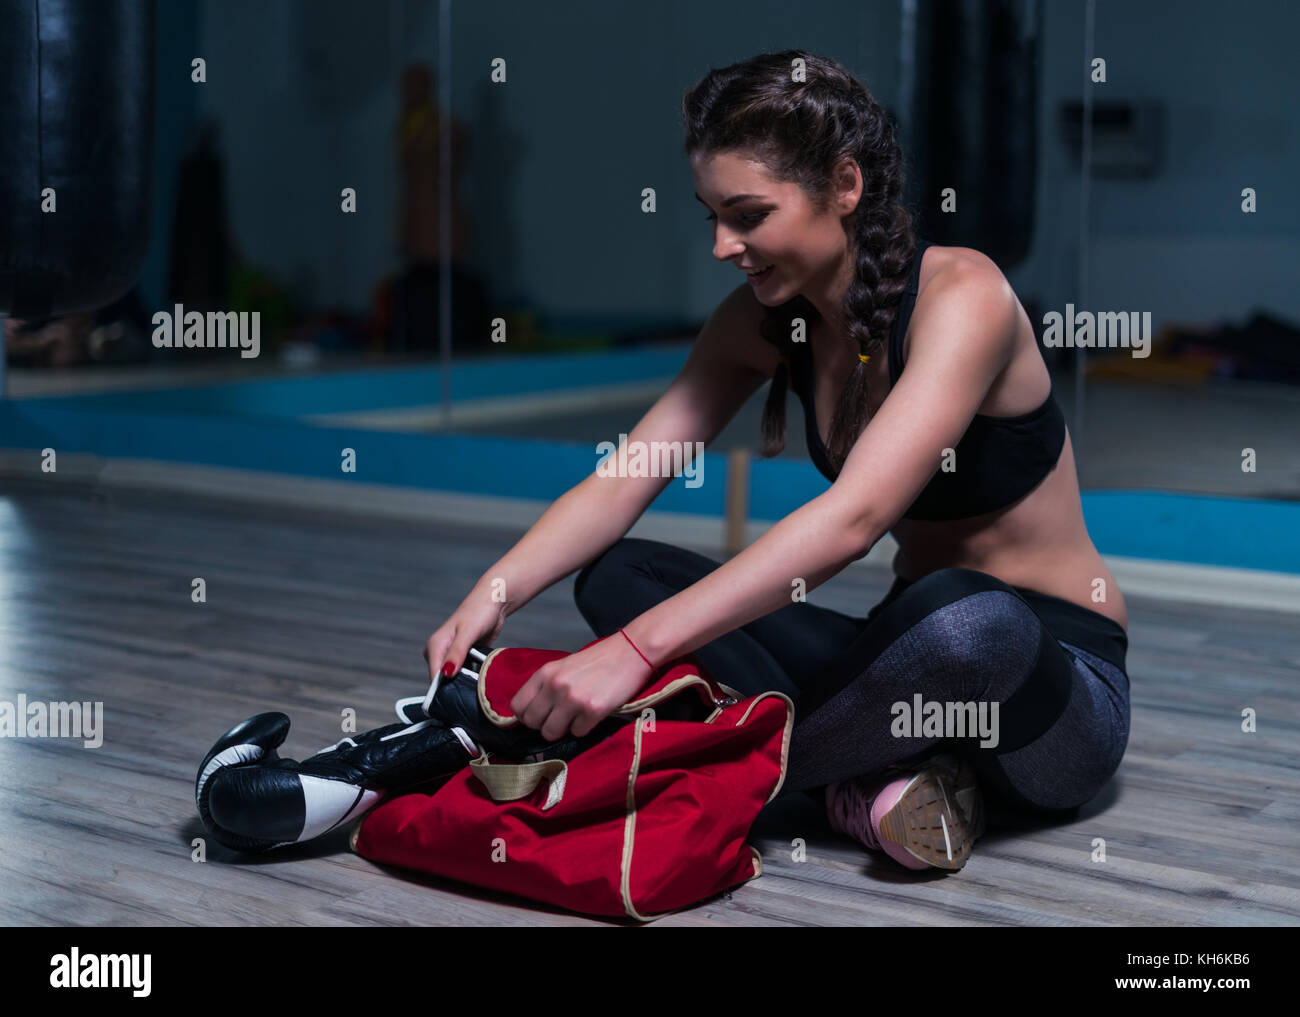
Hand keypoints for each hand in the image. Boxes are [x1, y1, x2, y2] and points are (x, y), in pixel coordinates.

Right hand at [424, 586, 506, 686]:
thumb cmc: (479, 613)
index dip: (444, 691)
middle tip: (472, 696)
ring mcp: (451, 655)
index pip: (434, 677)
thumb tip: (446, 673)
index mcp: (434, 646)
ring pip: (454, 678)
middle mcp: (439, 652)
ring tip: (478, 690)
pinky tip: (481, 682)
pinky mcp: (463, 657)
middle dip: (455, 689)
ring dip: (464, 684)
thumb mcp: (469, 633)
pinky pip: (465, 673)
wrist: (493, 603)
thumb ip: (457, 653)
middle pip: (443, 680)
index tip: (458, 703)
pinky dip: (471, 678)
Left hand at [510, 631, 655, 740]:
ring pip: (551, 733)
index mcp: (545, 673)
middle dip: (545, 725)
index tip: (540, 715)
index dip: (526, 716)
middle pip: (532, 723)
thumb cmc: (599, 660)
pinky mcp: (592, 710)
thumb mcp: (564, 666)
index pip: (517, 706)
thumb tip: (532, 713)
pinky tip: (593, 713)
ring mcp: (573, 699)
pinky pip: (577, 733)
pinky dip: (585, 727)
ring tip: (577, 716)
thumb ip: (546, 686)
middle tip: (560, 718)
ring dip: (564, 729)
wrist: (631, 651)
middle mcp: (555, 686)